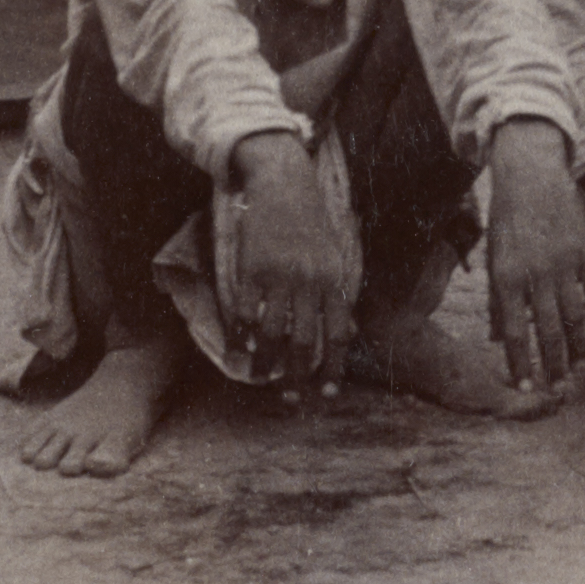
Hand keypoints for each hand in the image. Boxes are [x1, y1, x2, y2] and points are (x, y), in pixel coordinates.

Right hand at [217, 133, 360, 381]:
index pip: (340, 333)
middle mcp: (310, 282)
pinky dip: (242, 336)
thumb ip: (337, 292)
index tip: (328, 392)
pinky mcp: (252, 269)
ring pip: (274, 333)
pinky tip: (238, 353)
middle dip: (300, 375)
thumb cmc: (310, 222)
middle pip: (307, 341)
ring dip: (267, 362)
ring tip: (259, 378)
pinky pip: (246, 312)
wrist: (284, 183)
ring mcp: (280, 277)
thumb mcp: (334, 255)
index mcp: (335, 280)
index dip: (334, 366)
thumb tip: (346, 331)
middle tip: (293, 400)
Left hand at [481, 126, 584, 390]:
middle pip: (548, 330)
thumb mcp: (493, 258)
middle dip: (554, 363)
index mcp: (506, 279)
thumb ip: (497, 300)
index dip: (520, 362)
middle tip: (559, 388)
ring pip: (575, 315)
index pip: (514, 332)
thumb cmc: (507, 219)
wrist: (531, 175)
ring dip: (581, 346)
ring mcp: (564, 263)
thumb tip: (497, 337)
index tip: (526, 387)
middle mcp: (536, 275)